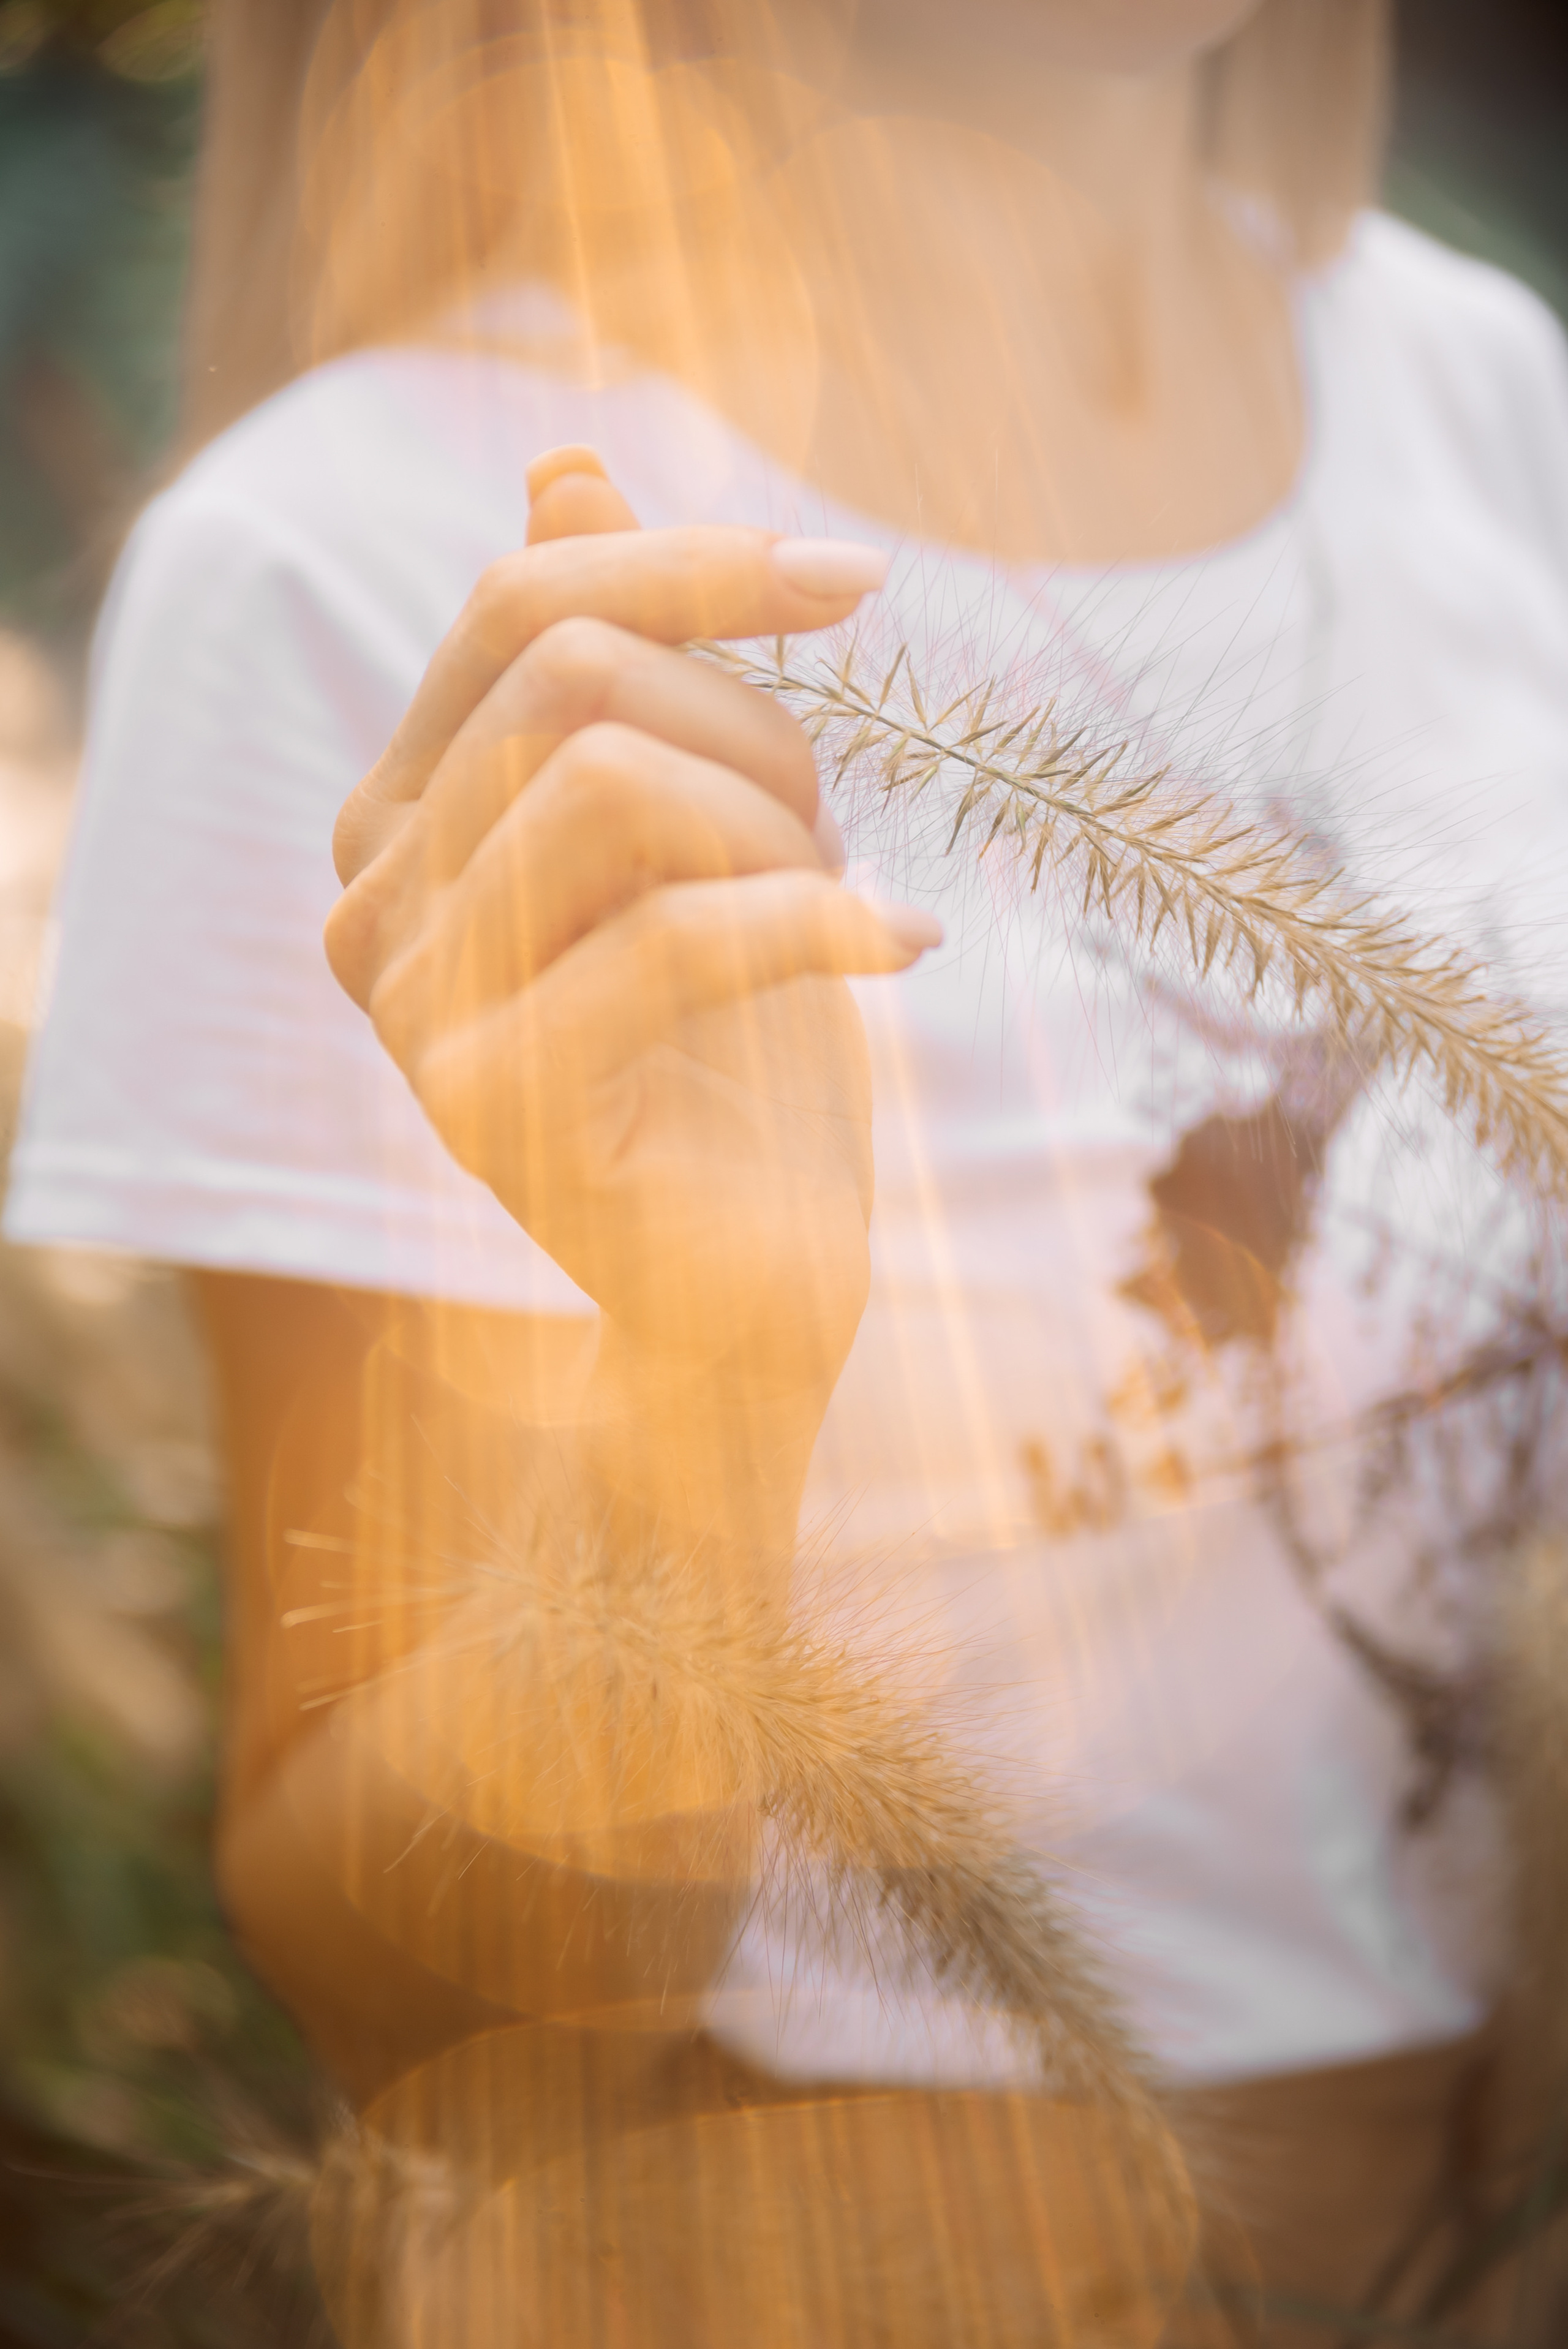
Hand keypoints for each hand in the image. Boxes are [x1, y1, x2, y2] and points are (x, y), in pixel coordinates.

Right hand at [326, 450, 938, 1523]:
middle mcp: (369, 899)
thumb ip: (610, 659)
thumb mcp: (692, 828)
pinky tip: (902, 953)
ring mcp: (413, 1011)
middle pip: (575, 677)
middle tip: (834, 833)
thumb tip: (563, 464)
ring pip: (613, 784)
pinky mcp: (490, 1107)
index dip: (699, 563)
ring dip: (780, 831)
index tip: (861, 583)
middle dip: (757, 729)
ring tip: (840, 907)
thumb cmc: (734, 1052)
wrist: (747, 1285)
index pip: (529, 603)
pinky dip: (821, 926)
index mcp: (402, 813)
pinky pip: (673, 934)